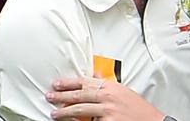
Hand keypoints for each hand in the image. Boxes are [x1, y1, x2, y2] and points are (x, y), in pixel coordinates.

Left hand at [46, 76, 164, 120]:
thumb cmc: (138, 109)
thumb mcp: (124, 91)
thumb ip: (108, 83)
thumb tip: (95, 75)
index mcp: (111, 86)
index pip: (85, 81)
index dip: (69, 82)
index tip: (57, 83)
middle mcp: (108, 97)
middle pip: (80, 95)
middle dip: (62, 96)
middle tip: (50, 96)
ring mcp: (107, 111)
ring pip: (80, 110)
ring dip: (65, 112)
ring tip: (55, 114)